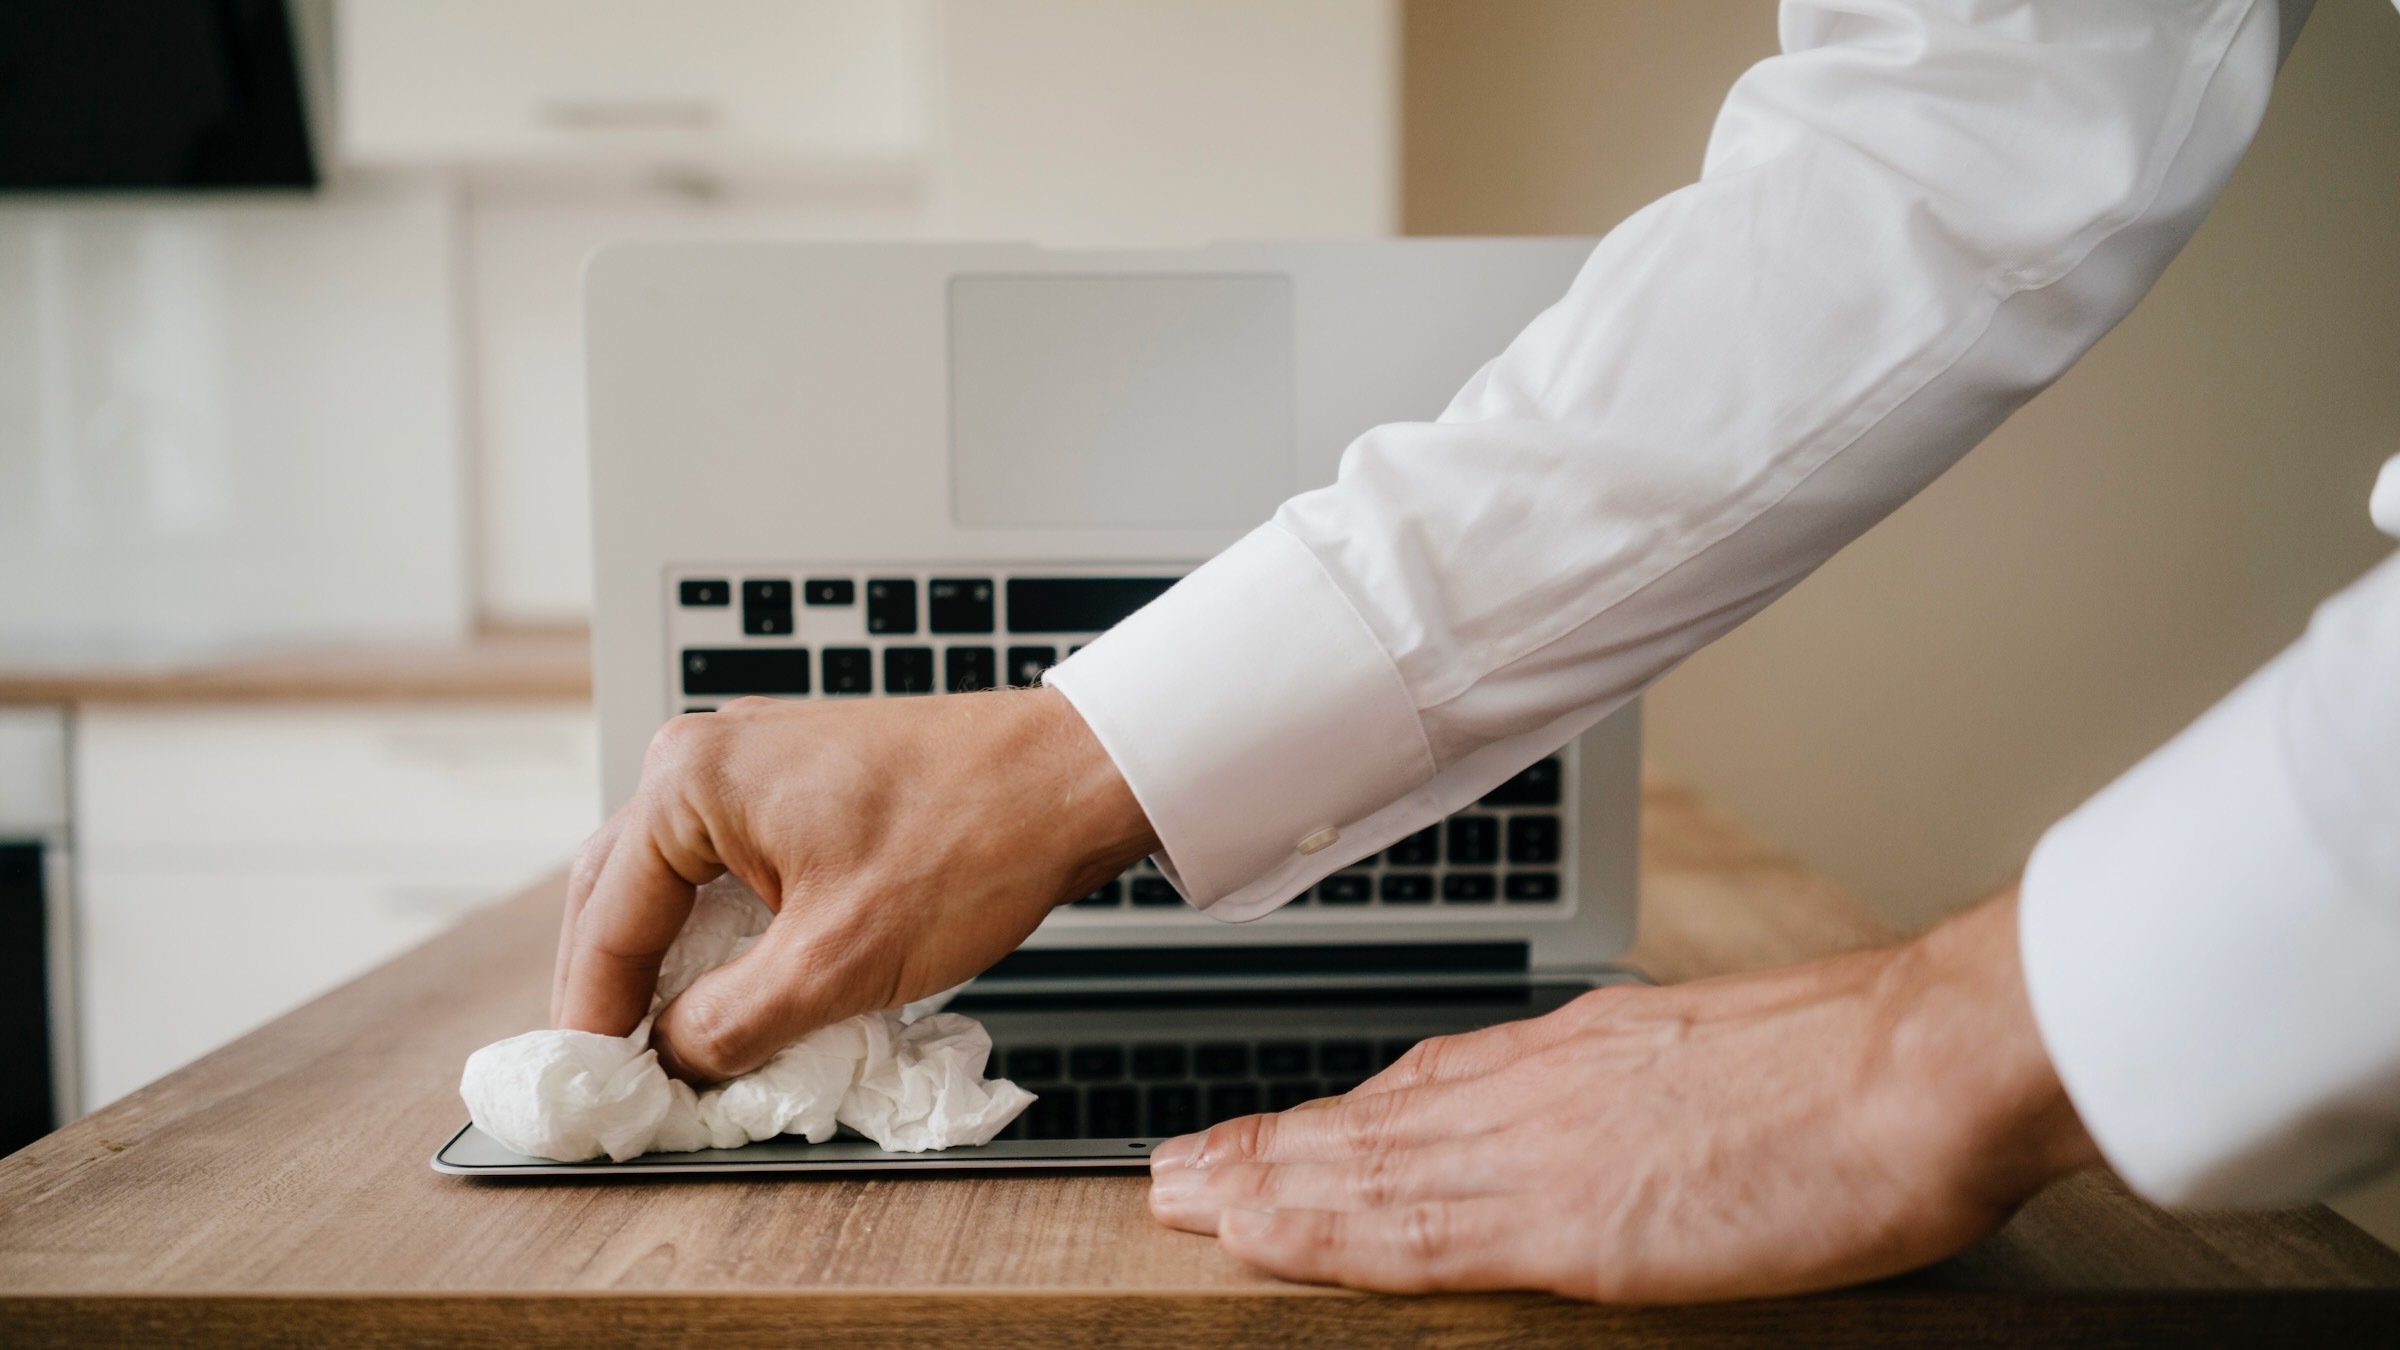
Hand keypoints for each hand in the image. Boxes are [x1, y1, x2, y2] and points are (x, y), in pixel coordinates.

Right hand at [551, 688, 1155, 1082]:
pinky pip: (724, 873)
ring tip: (668, 1053)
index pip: (607, 922)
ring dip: (666, 967)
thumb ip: (732, 1023)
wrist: (1073, 781)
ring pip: (673, 887)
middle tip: (614, 1083)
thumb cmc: (974, 841)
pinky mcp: (797, 788)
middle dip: (615, 992)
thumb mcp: (836, 962)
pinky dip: (718, 938)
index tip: (590, 1095)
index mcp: (690, 781)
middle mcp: (706, 758)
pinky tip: (733, 996)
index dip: (594, 1021)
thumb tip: (674, 1062)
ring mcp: (752, 767)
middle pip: (620, 897)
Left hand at [1145, 889, 2099, 1300]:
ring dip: (1263, 1191)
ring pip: (1363, 1175)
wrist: (1916, 1067)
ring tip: (1182, 1202)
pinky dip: (1320, 1236)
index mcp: (1579, 1054)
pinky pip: (1409, 1233)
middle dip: (1267, 1155)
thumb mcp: (1724, 1052)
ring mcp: (1539, 1153)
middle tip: (1176, 1172)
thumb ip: (1649, 1085)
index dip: (1336, 1120)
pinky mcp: (1562, 1223)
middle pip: (1369, 1128)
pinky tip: (1258, 1239)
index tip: (1273, 1136)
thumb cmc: (1855, 1068)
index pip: (1424, 1088)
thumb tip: (1619, 1116)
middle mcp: (1535, 1092)